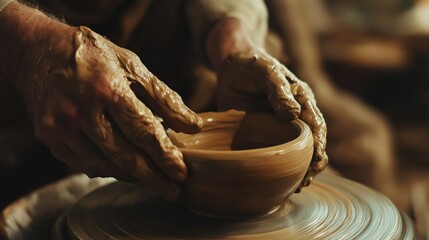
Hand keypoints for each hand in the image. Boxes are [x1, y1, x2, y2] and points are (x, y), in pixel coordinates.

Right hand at [17, 25, 201, 199]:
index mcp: (108, 90)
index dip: (165, 156)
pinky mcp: (49, 137)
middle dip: (153, 178)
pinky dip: (108, 169)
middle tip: (174, 191)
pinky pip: (84, 164)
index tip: (182, 173)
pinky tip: (125, 170)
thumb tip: (193, 125)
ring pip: (105, 165)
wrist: (39, 50)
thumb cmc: (94, 56)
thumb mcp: (132, 66)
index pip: (144, 132)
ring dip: (132, 176)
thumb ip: (163, 98)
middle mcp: (82, 112)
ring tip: (154, 180)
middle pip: (125, 156)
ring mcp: (62, 127)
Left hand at [205, 18, 326, 190]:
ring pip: (295, 152)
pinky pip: (275, 153)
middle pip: (311, 144)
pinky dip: (280, 168)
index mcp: (302, 99)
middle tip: (305, 180)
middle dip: (312, 163)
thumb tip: (293, 114)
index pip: (315, 125)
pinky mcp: (264, 135)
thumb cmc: (253, 66)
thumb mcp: (266, 73)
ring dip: (299, 170)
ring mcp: (279, 128)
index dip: (318, 143)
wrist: (231, 67)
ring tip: (297, 187)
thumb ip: (279, 91)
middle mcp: (295, 116)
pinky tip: (280, 182)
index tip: (317, 160)